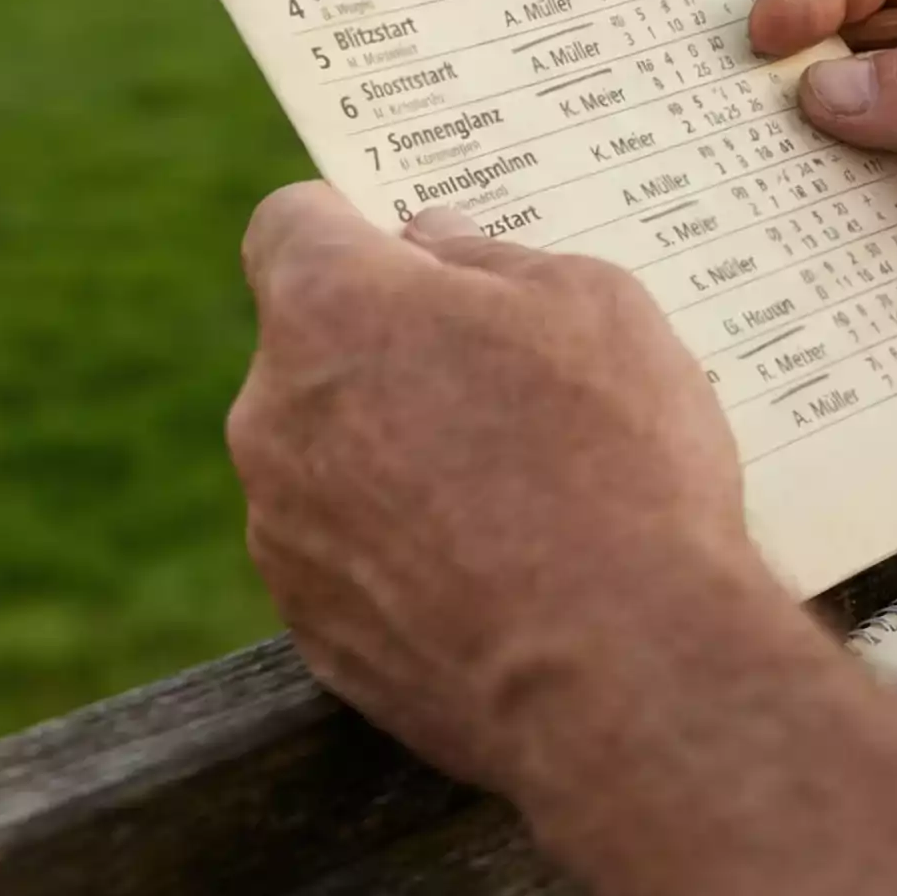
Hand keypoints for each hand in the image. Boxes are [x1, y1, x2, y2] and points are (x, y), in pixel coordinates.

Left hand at [227, 183, 778, 790]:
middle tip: (506, 380)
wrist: (624, 671)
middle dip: (390, 352)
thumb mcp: (595, 305)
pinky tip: (503, 575)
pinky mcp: (312, 632)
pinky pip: (350, 560)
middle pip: (312, 350)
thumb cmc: (617, 460)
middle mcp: (272, 415)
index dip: (352, 226)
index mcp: (330, 307)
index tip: (413, 252)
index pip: (290, 224)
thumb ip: (491, 256)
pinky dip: (405, 555)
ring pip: (328, 459)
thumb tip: (434, 242)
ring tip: (522, 492)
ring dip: (396, 456)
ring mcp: (282, 534)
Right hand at [750, 0, 896, 424]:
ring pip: (849, 159)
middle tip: (716, 112)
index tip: (770, 36)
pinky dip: (832, 256)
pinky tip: (796, 266)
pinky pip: (878, 252)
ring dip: (796, 173)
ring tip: (740, 193)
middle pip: (850, 59)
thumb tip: (826, 92)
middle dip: (783, 78)